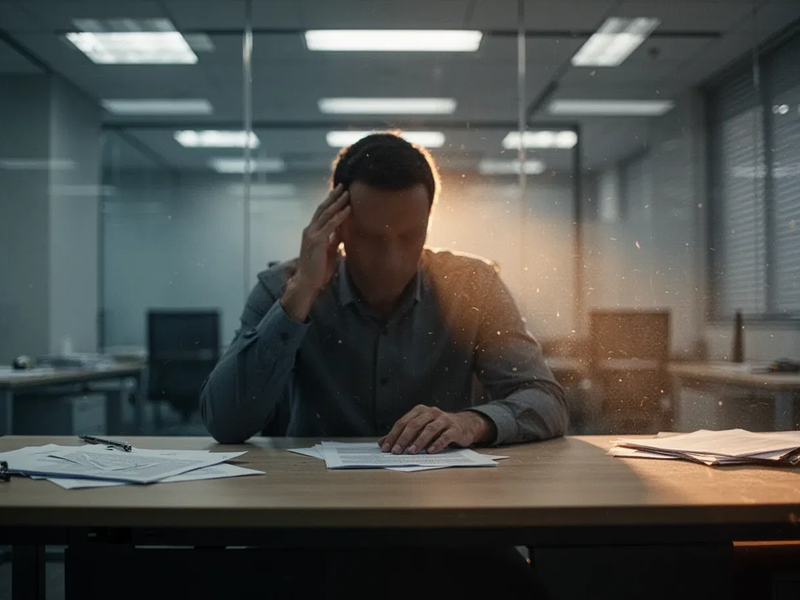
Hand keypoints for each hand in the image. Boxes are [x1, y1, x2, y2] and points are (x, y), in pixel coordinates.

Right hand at [297, 183, 350, 291]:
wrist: (307, 281)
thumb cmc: (318, 269)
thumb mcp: (329, 250)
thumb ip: (334, 239)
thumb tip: (342, 230)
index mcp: (312, 231)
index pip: (321, 212)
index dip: (330, 201)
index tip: (339, 192)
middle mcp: (310, 230)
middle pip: (323, 208)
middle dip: (333, 196)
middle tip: (342, 185)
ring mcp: (312, 234)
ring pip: (326, 214)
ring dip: (337, 202)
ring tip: (347, 193)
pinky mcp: (317, 241)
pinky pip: (330, 225)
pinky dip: (339, 216)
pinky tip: (347, 209)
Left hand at [379, 405, 495, 454]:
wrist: (464, 425)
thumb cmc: (438, 428)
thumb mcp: (419, 429)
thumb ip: (401, 435)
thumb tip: (382, 443)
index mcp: (420, 411)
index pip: (403, 422)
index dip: (393, 435)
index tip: (386, 447)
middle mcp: (431, 412)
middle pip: (414, 425)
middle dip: (403, 439)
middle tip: (396, 451)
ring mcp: (444, 419)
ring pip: (429, 429)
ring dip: (419, 441)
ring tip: (411, 452)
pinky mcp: (455, 429)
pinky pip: (445, 436)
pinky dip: (437, 444)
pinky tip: (430, 451)